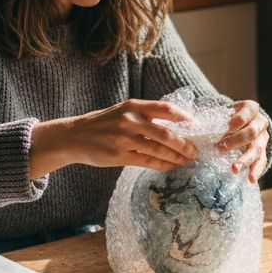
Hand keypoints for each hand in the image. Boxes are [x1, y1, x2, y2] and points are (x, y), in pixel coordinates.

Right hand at [29, 99, 198, 178]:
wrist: (74, 136)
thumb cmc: (103, 124)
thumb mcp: (123, 112)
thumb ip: (145, 116)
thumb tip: (175, 127)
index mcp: (133, 106)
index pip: (166, 109)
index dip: (185, 118)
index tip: (197, 127)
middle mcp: (130, 121)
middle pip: (166, 133)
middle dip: (184, 144)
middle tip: (195, 151)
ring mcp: (124, 139)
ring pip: (158, 149)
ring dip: (175, 157)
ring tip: (186, 160)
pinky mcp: (119, 156)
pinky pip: (146, 161)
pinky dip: (161, 165)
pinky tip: (170, 167)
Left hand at [217, 100, 269, 182]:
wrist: (240, 123)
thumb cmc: (227, 117)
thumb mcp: (222, 113)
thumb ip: (215, 119)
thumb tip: (196, 129)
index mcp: (251, 108)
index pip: (248, 112)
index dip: (238, 120)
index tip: (226, 127)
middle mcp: (260, 122)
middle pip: (252, 132)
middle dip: (237, 141)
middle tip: (220, 148)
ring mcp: (263, 138)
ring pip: (257, 149)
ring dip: (245, 160)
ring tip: (234, 169)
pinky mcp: (263, 151)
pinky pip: (262, 161)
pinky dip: (256, 170)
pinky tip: (251, 179)